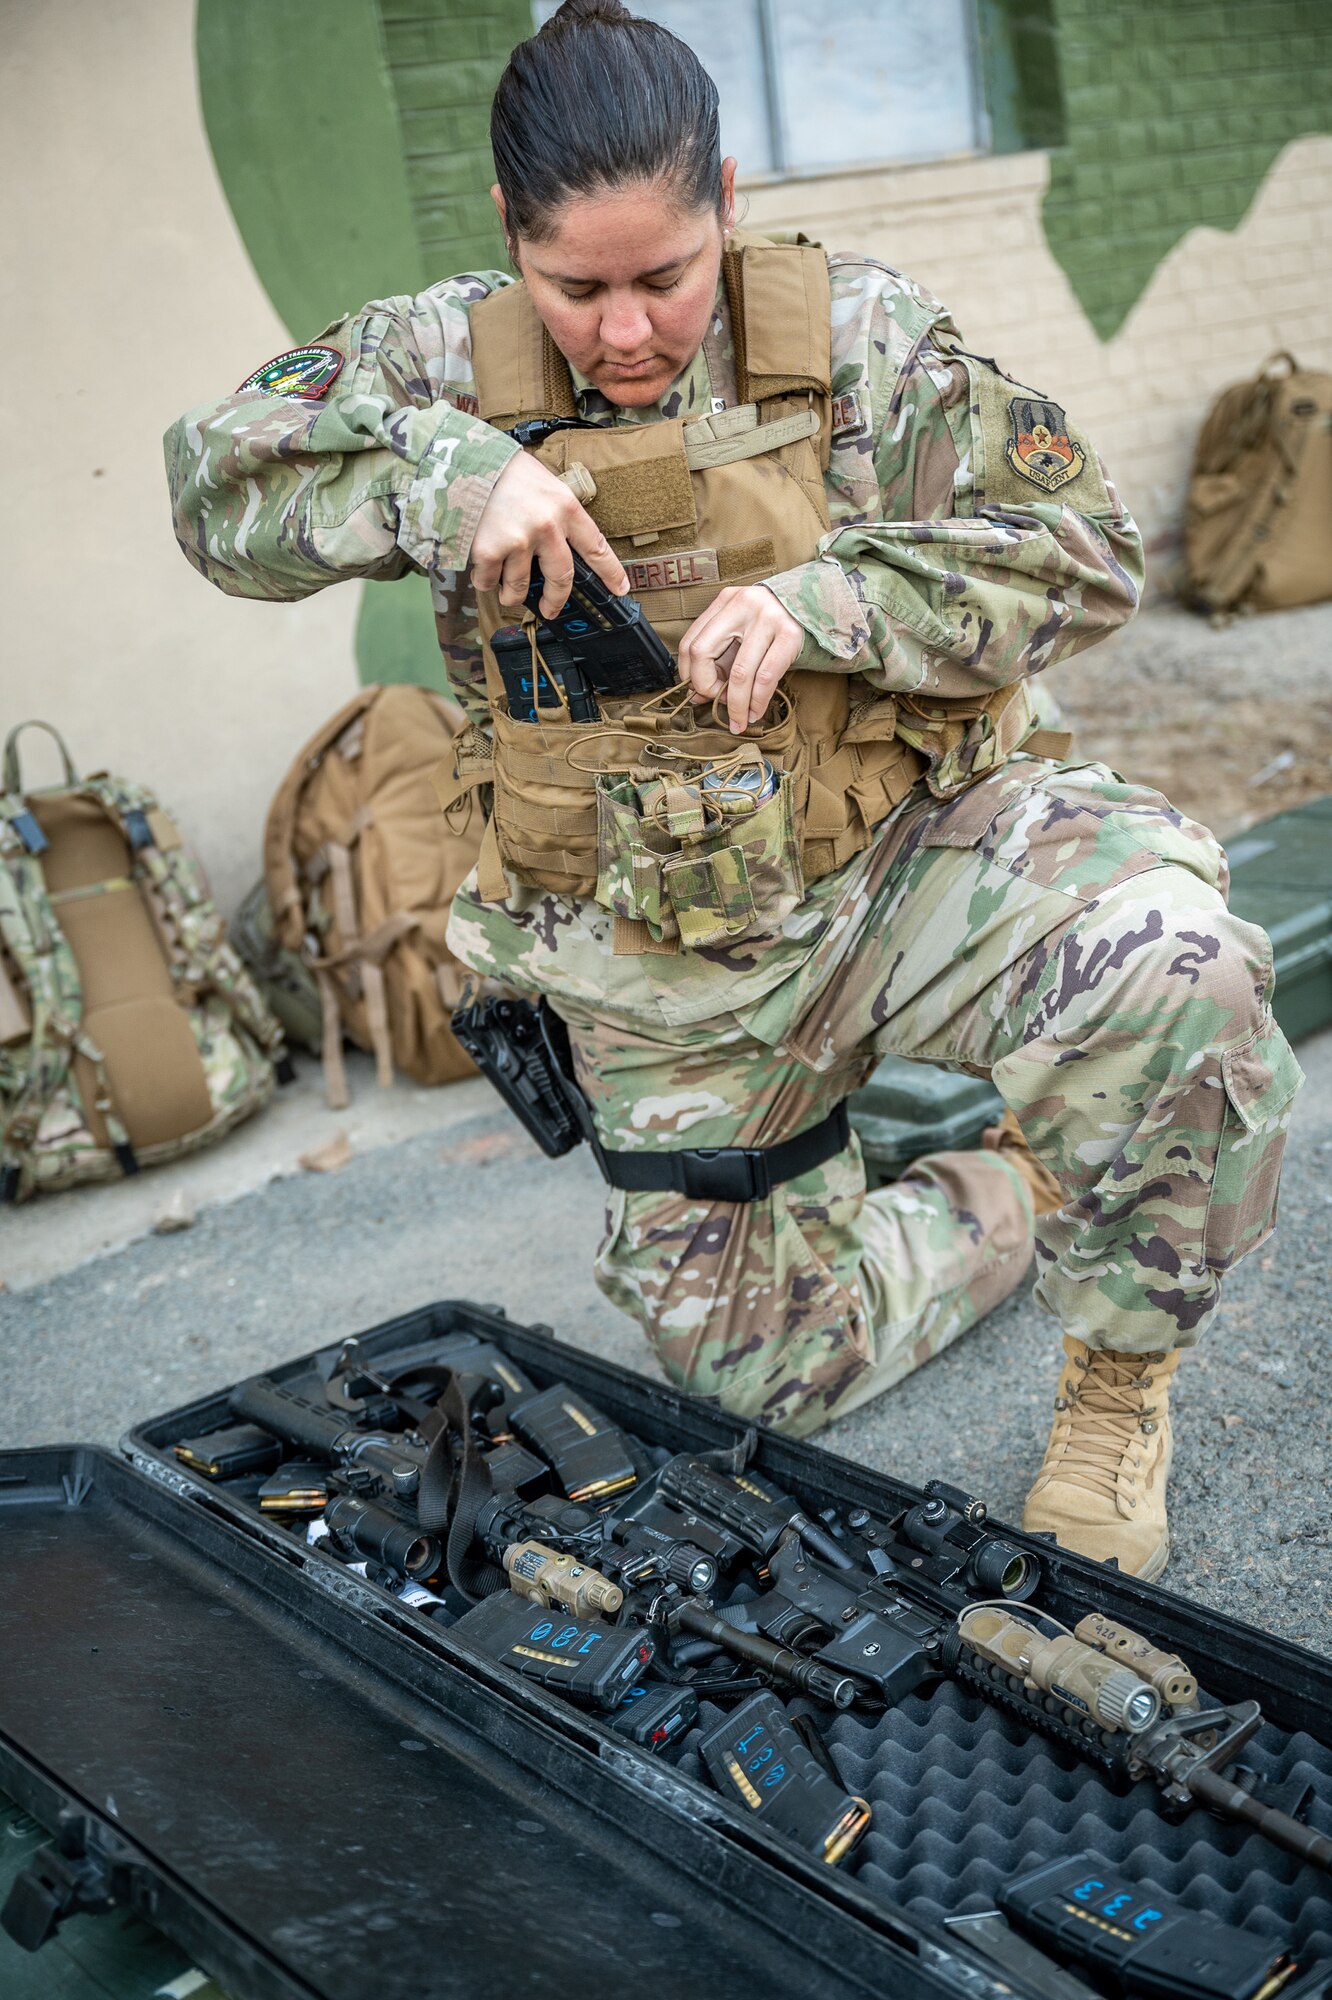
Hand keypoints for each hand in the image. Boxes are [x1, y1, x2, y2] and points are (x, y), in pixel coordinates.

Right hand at [469, 452, 627, 617]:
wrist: (464, 462)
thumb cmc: (504, 472)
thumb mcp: (544, 485)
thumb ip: (556, 516)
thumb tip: (560, 550)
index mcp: (565, 508)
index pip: (595, 546)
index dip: (610, 572)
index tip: (620, 589)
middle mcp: (547, 527)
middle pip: (561, 578)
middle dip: (556, 600)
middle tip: (551, 609)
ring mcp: (519, 541)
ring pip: (520, 587)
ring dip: (511, 594)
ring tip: (505, 590)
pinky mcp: (490, 551)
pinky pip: (490, 582)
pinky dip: (485, 580)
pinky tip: (481, 568)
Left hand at [676, 586, 803, 732]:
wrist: (811, 607)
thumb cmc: (770, 623)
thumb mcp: (740, 631)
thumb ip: (719, 658)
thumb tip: (697, 695)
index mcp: (725, 601)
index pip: (690, 642)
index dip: (690, 674)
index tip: (699, 691)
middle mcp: (742, 605)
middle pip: (704, 653)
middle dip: (706, 687)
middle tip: (715, 703)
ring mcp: (767, 618)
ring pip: (738, 673)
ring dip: (736, 705)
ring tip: (739, 721)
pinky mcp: (789, 635)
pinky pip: (765, 678)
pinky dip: (757, 702)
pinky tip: (755, 713)